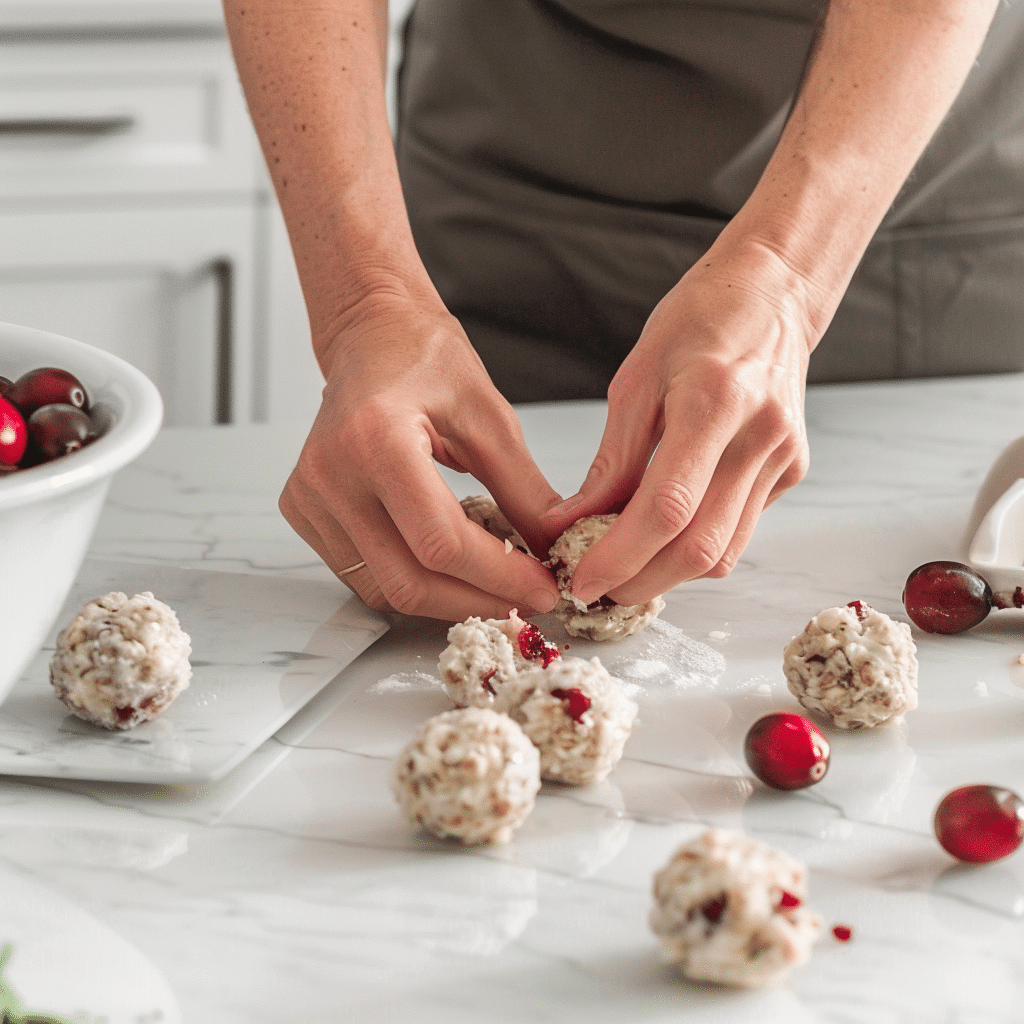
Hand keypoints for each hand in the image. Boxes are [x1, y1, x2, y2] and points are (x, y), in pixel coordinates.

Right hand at [280, 295, 562, 620]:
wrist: (371, 335)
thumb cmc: (425, 359)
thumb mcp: (490, 419)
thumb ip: (524, 491)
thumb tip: (554, 549)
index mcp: (376, 439)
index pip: (441, 543)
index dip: (500, 577)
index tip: (543, 587)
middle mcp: (331, 473)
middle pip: (408, 582)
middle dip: (477, 601)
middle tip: (525, 599)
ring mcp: (309, 496)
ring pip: (384, 589)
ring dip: (446, 600)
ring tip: (492, 583)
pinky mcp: (303, 511)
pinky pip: (362, 575)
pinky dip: (411, 581)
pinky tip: (449, 566)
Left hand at [541, 237, 813, 605]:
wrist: (773, 294)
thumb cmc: (699, 321)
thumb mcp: (636, 378)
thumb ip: (611, 460)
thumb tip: (573, 524)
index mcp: (715, 402)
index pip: (667, 509)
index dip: (620, 557)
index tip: (580, 579)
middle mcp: (760, 436)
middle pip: (700, 548)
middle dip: (641, 582)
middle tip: (596, 588)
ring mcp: (783, 458)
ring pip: (724, 552)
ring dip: (668, 575)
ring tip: (622, 568)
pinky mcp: (791, 471)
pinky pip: (739, 531)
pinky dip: (694, 547)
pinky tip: (662, 536)